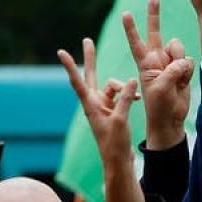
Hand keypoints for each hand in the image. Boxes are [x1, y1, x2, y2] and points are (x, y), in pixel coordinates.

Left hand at [58, 39, 139, 167]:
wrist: (118, 161)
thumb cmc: (115, 144)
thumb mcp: (121, 119)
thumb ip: (126, 98)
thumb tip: (131, 80)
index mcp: (90, 105)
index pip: (77, 81)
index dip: (70, 66)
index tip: (62, 52)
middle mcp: (94, 103)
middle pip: (91, 75)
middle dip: (91, 58)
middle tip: (87, 40)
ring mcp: (103, 106)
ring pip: (113, 86)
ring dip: (124, 88)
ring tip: (137, 97)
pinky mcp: (113, 110)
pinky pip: (121, 95)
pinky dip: (130, 94)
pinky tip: (140, 98)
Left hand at [123, 0, 192, 149]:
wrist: (170, 118)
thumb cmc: (159, 107)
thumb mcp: (161, 89)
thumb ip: (172, 71)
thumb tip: (183, 60)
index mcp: (144, 64)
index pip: (136, 42)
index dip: (131, 29)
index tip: (125, 14)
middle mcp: (156, 60)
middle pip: (155, 32)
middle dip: (154, 16)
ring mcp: (169, 64)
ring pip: (178, 48)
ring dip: (180, 61)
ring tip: (177, 78)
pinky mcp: (181, 69)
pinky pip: (188, 61)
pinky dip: (188, 72)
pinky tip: (183, 83)